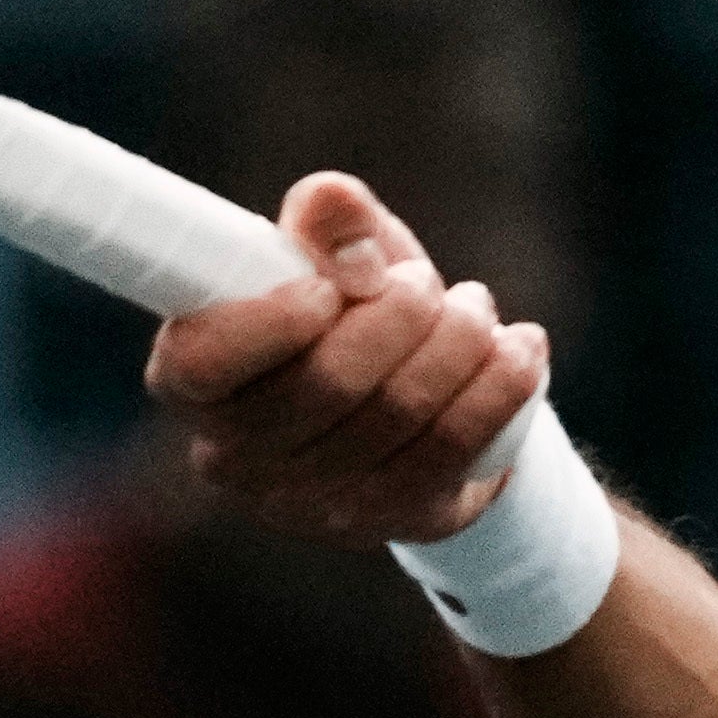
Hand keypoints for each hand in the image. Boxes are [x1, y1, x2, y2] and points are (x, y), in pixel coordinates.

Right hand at [148, 169, 553, 548]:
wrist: (418, 407)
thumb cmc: (351, 317)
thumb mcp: (332, 258)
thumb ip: (325, 223)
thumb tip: (335, 199)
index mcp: (195, 385)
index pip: (202, 364)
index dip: (269, 322)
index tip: (327, 285)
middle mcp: (237, 458)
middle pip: (329, 383)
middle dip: (399, 313)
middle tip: (424, 282)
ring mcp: (313, 503)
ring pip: (401, 412)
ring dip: (458, 341)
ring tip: (474, 307)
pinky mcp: (390, 519)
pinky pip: (456, 447)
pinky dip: (501, 385)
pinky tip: (522, 347)